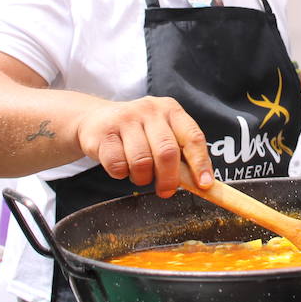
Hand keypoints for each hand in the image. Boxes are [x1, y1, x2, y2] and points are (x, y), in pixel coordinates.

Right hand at [75, 96, 212, 197]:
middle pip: (167, 152)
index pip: (192, 137)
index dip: (200, 163)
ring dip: (142, 178)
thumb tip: (200, 184)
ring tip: (139, 174)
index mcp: (171, 110)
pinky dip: (121, 174)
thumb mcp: (161, 133)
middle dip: (169, 178)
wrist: (96, 118)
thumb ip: (180, 153)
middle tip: (166, 191)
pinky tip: (121, 166)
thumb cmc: (138, 132)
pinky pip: (118, 165)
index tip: (204, 184)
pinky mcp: (104, 133)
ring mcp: (126, 119)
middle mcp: (150, 110)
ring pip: (142, 162)